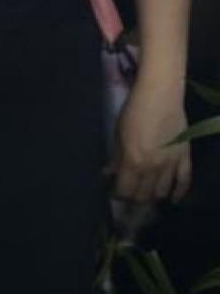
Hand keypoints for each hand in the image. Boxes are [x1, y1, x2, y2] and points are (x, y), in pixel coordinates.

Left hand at [109, 77, 190, 204]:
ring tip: (145, 194)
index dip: (118, 194)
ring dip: (152, 197)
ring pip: (162, 192)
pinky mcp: (185, 157)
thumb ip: (115, 157)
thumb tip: (108, 174)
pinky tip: (172, 199)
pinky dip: (178, 193)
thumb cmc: (134, 110)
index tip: (114, 191)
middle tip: (129, 193)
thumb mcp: (118, 133)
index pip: (125, 190)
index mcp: (133, 161)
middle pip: (143, 195)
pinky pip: (184, 181)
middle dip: (133, 198)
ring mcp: (171, 164)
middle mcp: (153, 168)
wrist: (160, 94)